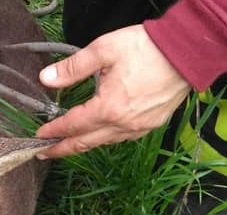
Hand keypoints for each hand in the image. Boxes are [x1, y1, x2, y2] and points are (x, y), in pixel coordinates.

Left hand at [35, 25, 191, 158]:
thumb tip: (47, 79)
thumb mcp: (103, 51)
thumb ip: (72, 68)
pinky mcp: (151, 125)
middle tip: (43, 154)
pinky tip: (99, 134)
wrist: (187, 51)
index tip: (39, 136)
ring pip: (104, 142)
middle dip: (62, 149)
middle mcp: (123, 124)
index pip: (72, 126)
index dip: (53, 132)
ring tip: (68, 144)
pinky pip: (122, 138)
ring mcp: (139, 127)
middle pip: (85, 143)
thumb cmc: (147, 48)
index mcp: (108, 108)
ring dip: (84, 144)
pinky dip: (105, 138)